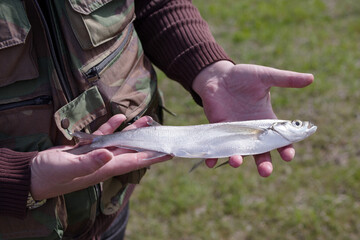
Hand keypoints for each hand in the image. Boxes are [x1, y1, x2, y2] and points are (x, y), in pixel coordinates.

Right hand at [30, 115, 171, 199]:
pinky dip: (111, 127)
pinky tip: (120, 118)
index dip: (153, 157)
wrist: (34, 174)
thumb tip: (109, 154)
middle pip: (132, 149)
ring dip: (133, 131)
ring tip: (146, 119)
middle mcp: (105, 161)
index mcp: (105, 168)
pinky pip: (103, 136)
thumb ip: (89, 162)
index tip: (169, 152)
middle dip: (147, 140)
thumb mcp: (69, 168)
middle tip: (161, 129)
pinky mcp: (86, 148)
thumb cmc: (51, 175)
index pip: (135, 162)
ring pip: (120, 141)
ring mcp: (96, 154)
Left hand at [192, 60, 313, 176]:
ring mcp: (234, 132)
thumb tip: (311, 78)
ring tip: (236, 162)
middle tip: (265, 171)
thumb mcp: (265, 76)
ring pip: (238, 152)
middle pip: (260, 153)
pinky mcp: (219, 130)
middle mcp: (251, 131)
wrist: (219, 75)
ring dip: (237, 160)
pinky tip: (210, 163)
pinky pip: (217, 147)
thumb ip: (286, 79)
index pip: (279, 140)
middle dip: (264, 164)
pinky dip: (213, 156)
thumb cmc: (243, 76)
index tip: (288, 156)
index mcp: (266, 121)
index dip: (285, 149)